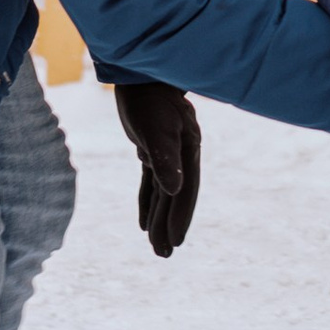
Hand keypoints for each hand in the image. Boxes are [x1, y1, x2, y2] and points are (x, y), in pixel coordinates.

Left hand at [113, 80, 200, 259]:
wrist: (140, 74)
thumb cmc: (148, 100)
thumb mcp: (156, 129)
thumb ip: (165, 159)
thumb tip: (174, 191)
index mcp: (189, 151)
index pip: (186, 191)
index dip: (180, 216)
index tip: (175, 241)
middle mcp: (182, 156)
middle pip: (176, 197)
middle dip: (169, 225)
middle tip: (164, 254)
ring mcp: (167, 154)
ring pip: (163, 193)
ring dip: (159, 219)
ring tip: (156, 247)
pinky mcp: (151, 150)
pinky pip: (152, 183)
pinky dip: (149, 202)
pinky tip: (143, 222)